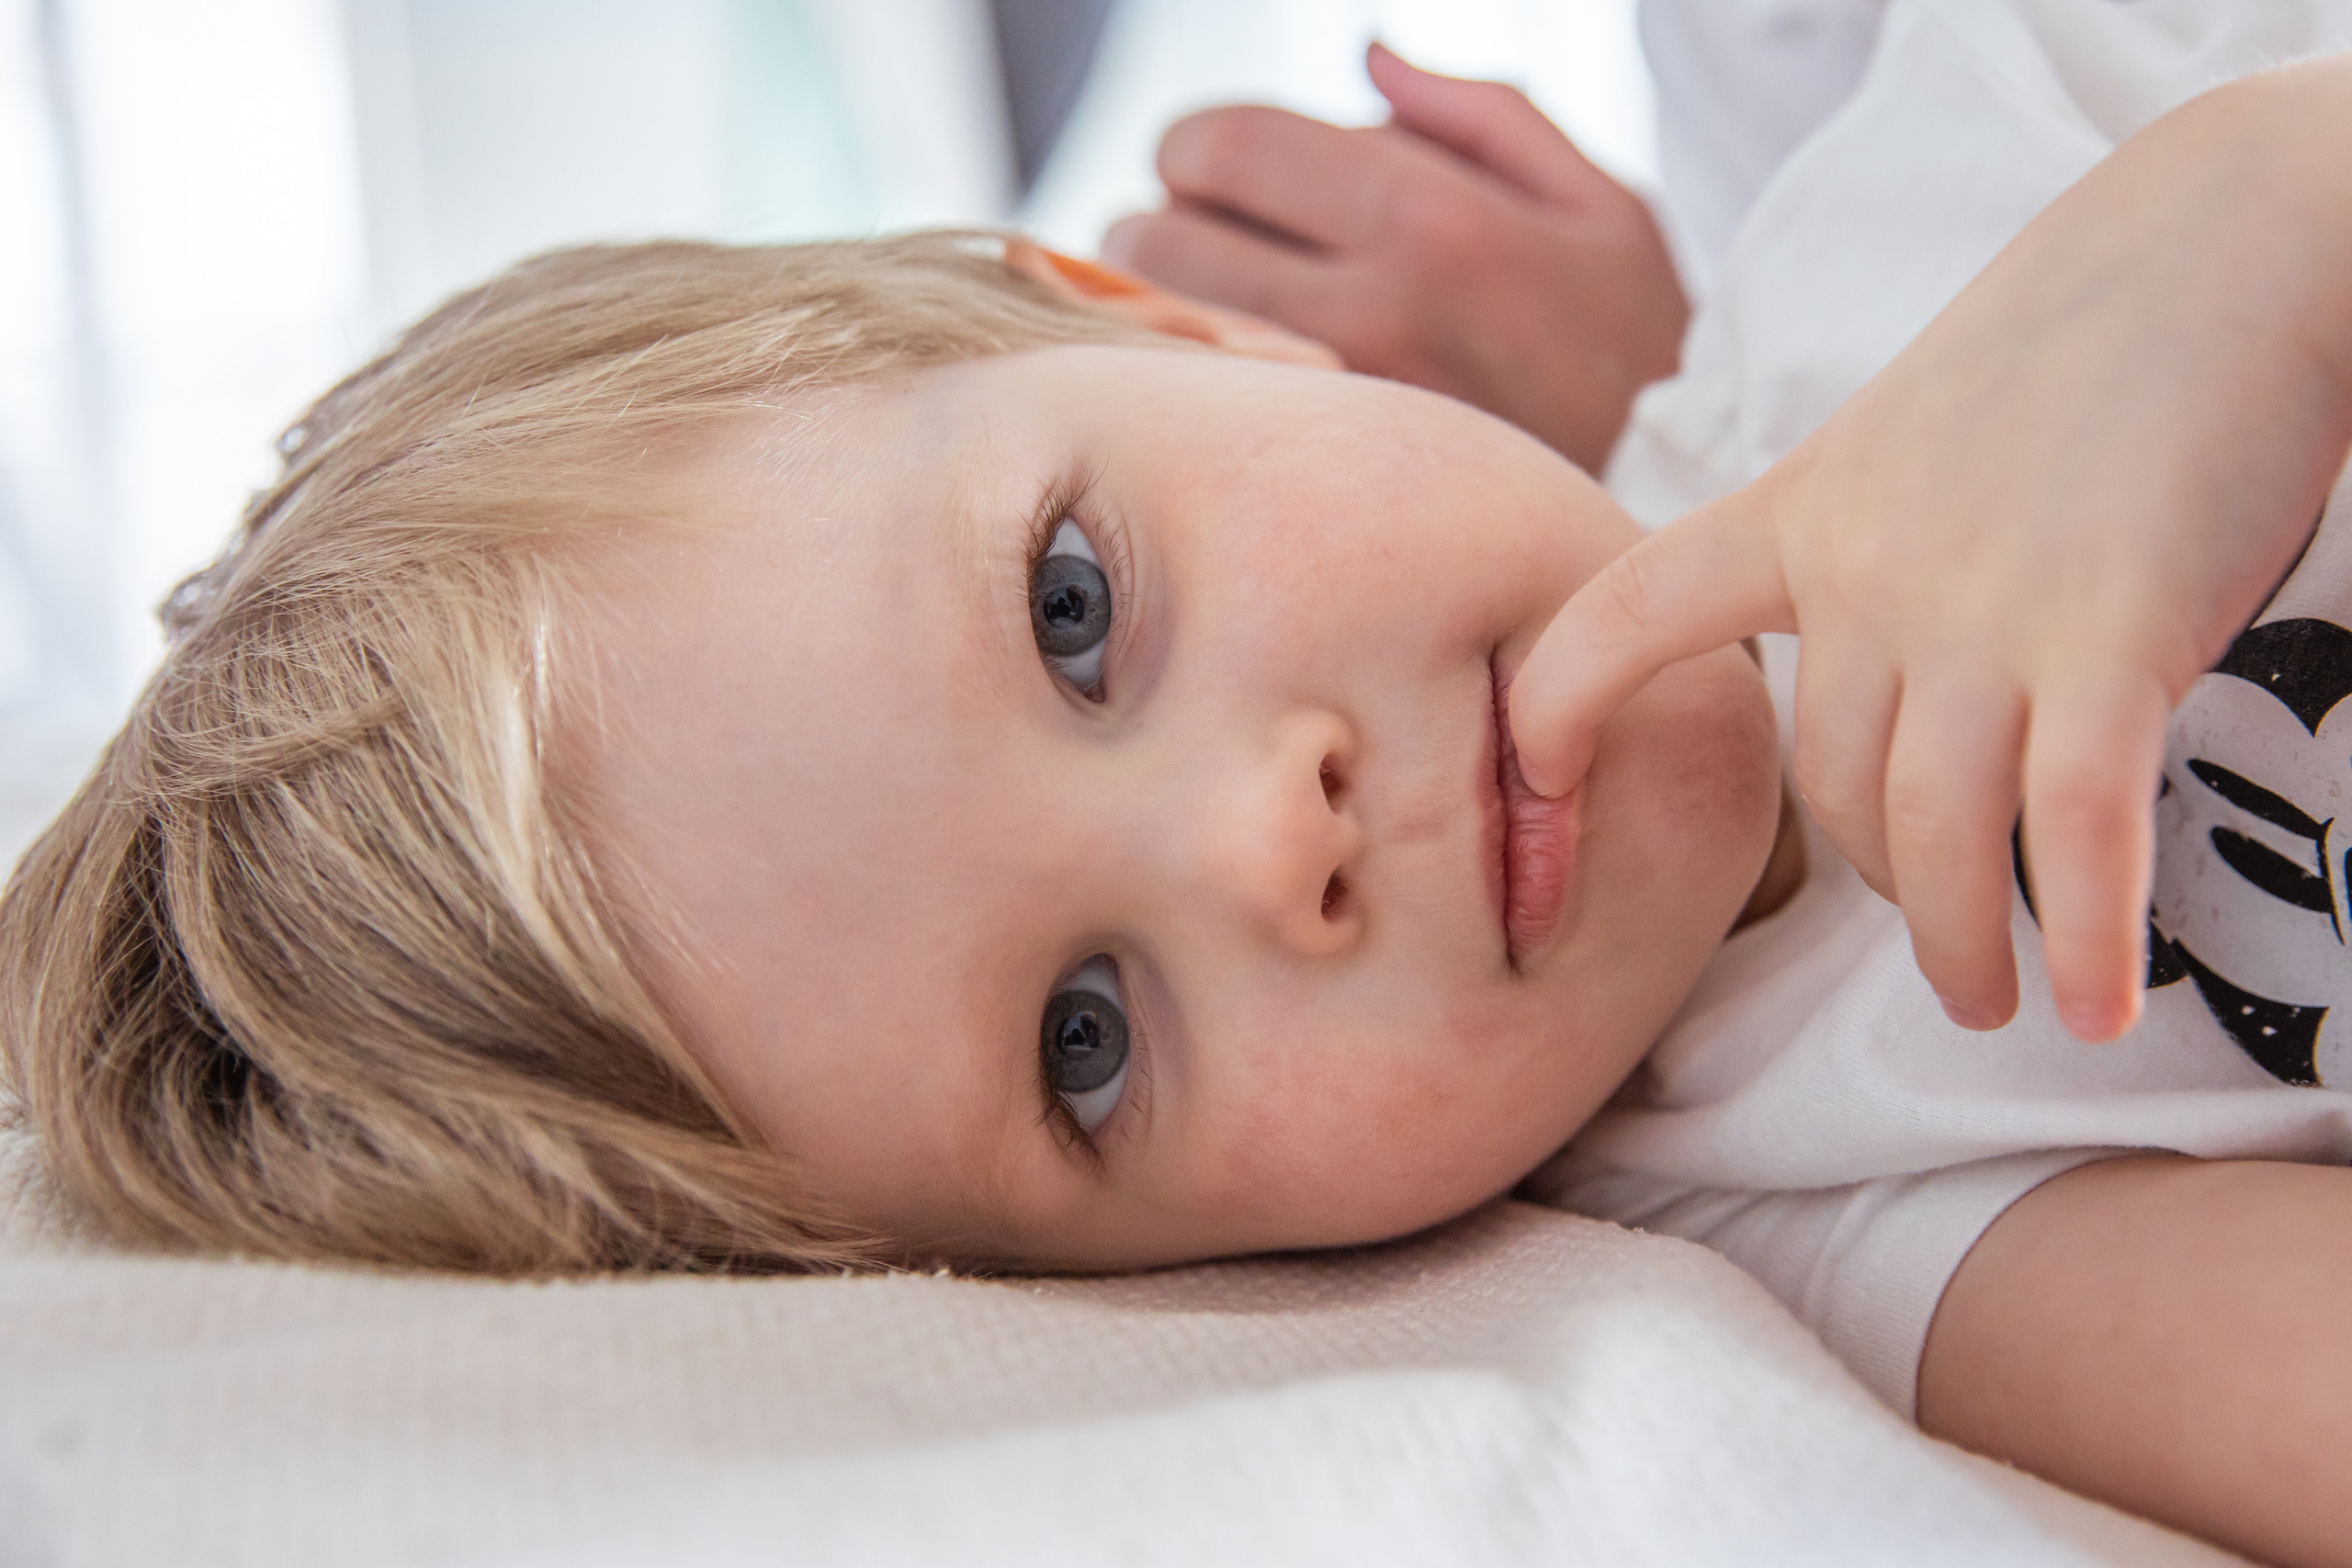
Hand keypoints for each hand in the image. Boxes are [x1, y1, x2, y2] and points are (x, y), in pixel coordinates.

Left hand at [1102, 43, 1686, 472]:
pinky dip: (1192, 389)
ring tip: (1212, 314)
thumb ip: (1477, 114)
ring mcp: (1334, 412)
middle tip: (1196, 242)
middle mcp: (1371, 315)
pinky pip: (1202, 418)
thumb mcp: (1600, 205)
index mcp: (1433, 222)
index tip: (1206, 168)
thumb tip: (1367, 58)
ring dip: (1159, 314)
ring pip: (1164, 339)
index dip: (1191, 146)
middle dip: (1155, 227)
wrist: (1677, 514)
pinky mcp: (1320, 487)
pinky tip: (1232, 386)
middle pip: (1161, 242)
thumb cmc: (1639, 350)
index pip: (1227, 147)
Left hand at [1507, 60, 2351, 1040]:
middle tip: (1936, 932)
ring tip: (1992, 1001)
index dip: (1555, 710)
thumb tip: (1880, 663)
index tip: (1531, 791)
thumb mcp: (1917, 427)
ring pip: (1927, 832)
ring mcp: (1982, 607)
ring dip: (1957, 942)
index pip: (1627, 616)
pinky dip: (2080, 933)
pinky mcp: (2111, 639)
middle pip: (1829, 785)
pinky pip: (2069, 830)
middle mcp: (1868, 571)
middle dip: (1879, 880)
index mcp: (1801, 508)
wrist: (2236, 234)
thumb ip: (1870, 541)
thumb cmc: (2084, 338)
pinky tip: (2097, 1004)